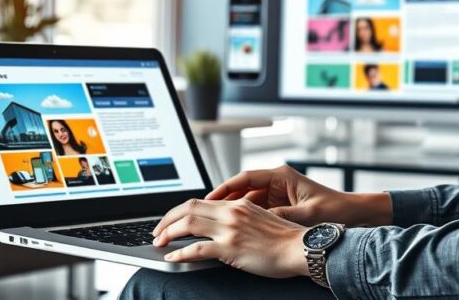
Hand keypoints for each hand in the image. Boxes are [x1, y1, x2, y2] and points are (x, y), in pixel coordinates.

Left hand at [151, 198, 307, 277]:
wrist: (300, 248)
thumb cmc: (285, 239)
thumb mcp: (260, 219)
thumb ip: (240, 219)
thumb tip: (222, 228)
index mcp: (238, 205)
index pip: (199, 201)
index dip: (179, 211)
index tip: (170, 221)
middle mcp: (232, 212)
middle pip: (188, 208)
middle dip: (167, 220)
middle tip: (157, 231)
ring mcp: (230, 229)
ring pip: (188, 224)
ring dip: (168, 233)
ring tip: (159, 242)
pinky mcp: (230, 248)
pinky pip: (197, 249)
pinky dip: (180, 253)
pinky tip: (172, 257)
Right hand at [204, 165, 391, 226]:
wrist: (352, 213)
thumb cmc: (334, 209)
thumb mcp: (306, 214)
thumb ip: (281, 215)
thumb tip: (258, 220)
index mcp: (281, 176)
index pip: (245, 178)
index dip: (225, 188)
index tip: (210, 198)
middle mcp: (277, 181)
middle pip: (242, 188)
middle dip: (223, 200)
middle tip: (204, 212)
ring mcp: (277, 192)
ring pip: (246, 200)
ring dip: (232, 210)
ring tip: (215, 222)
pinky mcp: (280, 204)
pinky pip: (256, 209)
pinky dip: (244, 218)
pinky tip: (234, 228)